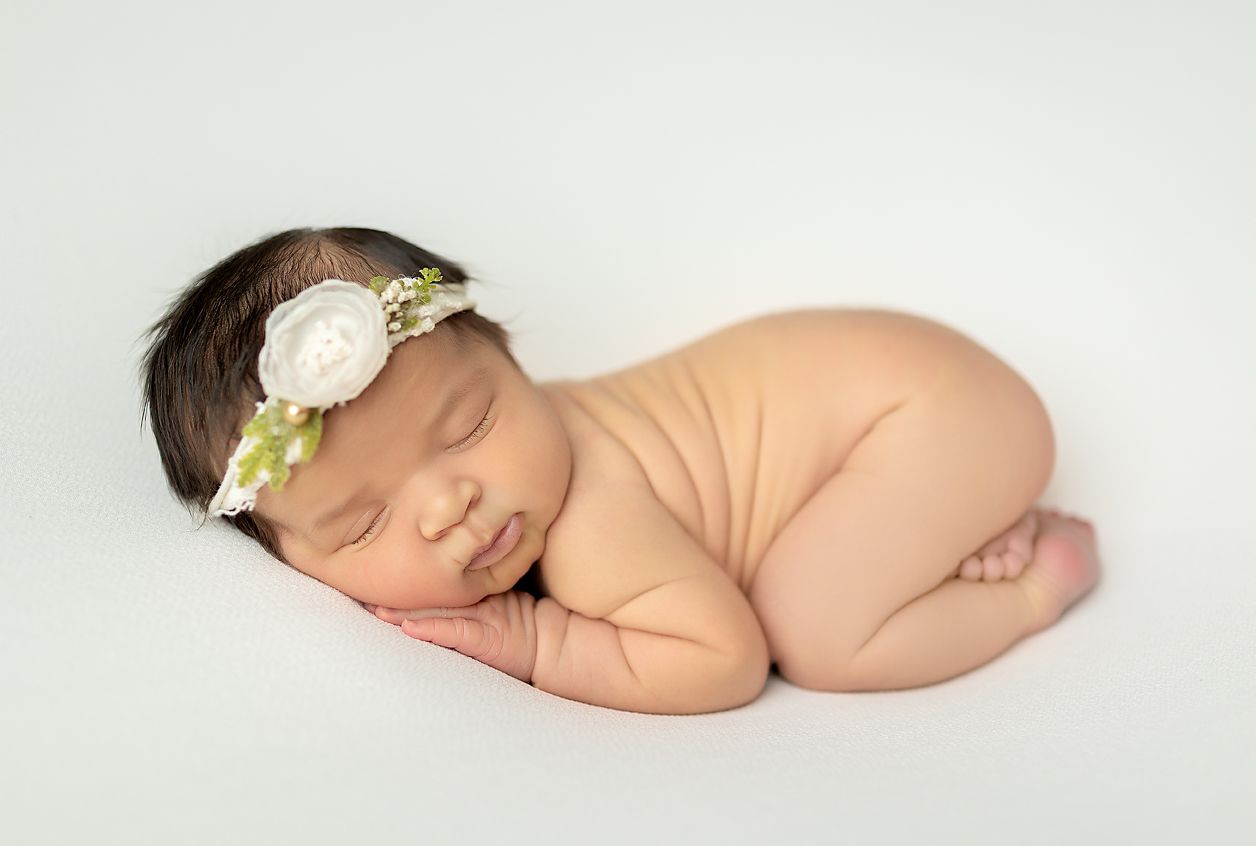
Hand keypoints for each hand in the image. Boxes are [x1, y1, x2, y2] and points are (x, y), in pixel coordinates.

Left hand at [363, 591, 538, 682]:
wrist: (553, 643)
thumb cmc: (521, 623)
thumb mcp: (495, 600)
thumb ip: (468, 588)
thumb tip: (431, 586)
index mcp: (472, 592)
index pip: (433, 581)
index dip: (405, 575)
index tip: (374, 569)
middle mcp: (472, 602)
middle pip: (428, 593)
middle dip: (396, 591)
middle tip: (362, 583)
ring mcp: (480, 618)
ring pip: (437, 609)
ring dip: (404, 610)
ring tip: (376, 608)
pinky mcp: (486, 639)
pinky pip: (455, 633)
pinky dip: (432, 629)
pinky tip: (409, 627)